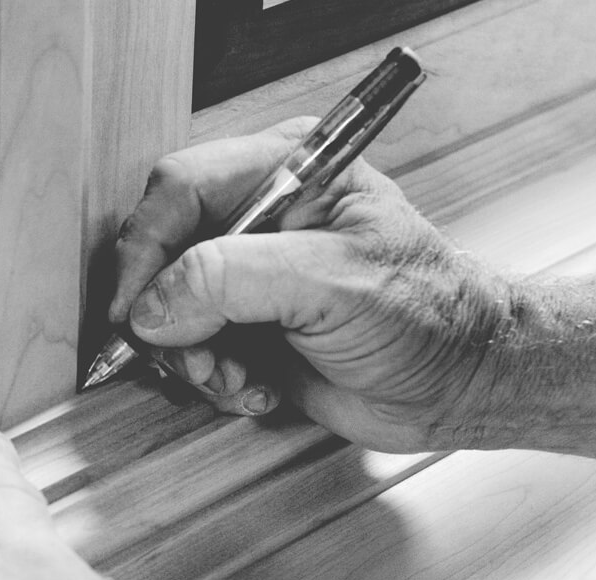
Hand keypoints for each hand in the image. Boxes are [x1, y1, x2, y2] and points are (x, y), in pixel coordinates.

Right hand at [111, 118, 508, 451]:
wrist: (460, 384)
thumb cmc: (429, 316)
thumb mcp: (333, 282)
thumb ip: (233, 278)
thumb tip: (152, 304)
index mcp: (285, 172)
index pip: (178, 189)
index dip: (145, 250)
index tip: (135, 310)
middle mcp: (258, 217)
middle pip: (160, 253)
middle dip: (169, 317)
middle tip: (201, 357)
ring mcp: (248, 276)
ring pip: (165, 311)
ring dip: (191, 358)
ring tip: (238, 378)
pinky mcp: (246, 326)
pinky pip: (189, 351)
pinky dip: (211, 381)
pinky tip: (255, 390)